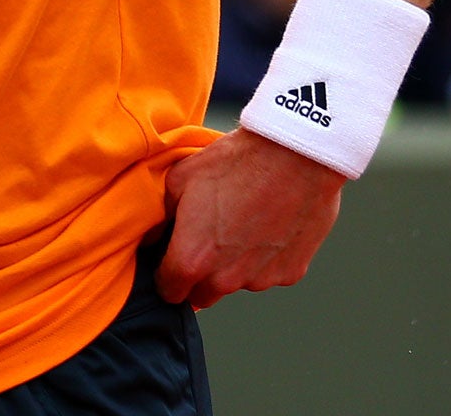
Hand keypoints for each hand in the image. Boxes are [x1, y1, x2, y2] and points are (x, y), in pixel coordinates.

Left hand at [156, 127, 343, 309]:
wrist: (293, 154)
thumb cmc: (235, 162)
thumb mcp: (181, 178)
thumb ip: (164, 217)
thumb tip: (156, 236)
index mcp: (192, 259)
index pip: (169, 291)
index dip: (167, 275)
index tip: (172, 260)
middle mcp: (225, 279)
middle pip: (202, 295)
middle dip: (199, 275)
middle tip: (207, 240)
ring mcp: (260, 279)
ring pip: (237, 283)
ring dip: (234, 266)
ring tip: (242, 224)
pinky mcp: (290, 273)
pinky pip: (268, 273)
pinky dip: (265, 258)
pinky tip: (268, 226)